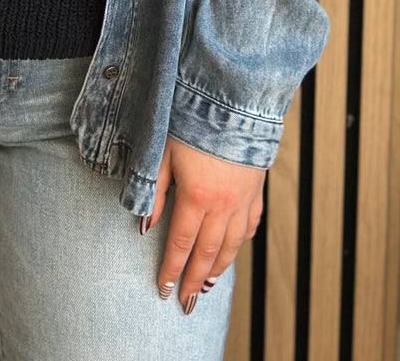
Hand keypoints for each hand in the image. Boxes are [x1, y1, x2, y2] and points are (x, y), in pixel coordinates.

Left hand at [144, 135, 264, 311]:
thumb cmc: (192, 118)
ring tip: (206, 286)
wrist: (234, 98)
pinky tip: (233, 249)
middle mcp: (223, 204)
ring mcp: (243, 199)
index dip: (171, 269)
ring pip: (231, 244)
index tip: (163, 289)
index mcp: (196, 196)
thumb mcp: (162, 151)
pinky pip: (250, 225)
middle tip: (185, 301)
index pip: (181, 244)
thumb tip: (144, 226)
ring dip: (218, 269)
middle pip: (208, 253)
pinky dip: (240, 242)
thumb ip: (152, 190)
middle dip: (194, 279)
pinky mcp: (256, 189)